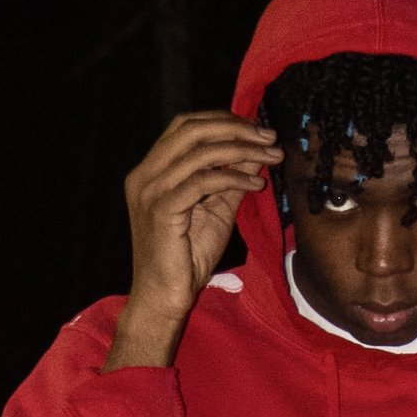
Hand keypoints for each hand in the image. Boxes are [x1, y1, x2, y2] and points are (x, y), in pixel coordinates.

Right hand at [105, 113, 277, 368]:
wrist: (164, 297)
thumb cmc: (186, 257)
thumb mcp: (215, 208)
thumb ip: (231, 178)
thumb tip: (256, 150)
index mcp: (151, 170)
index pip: (185, 125)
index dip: (222, 120)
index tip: (257, 129)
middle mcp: (145, 175)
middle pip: (191, 129)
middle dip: (235, 129)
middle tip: (269, 137)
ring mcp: (150, 191)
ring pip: (200, 152)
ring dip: (242, 151)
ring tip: (272, 157)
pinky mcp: (162, 209)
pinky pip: (203, 181)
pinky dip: (234, 177)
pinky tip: (256, 185)